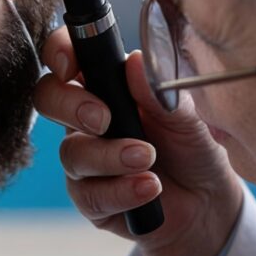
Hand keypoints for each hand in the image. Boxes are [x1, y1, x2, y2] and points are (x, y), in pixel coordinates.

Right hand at [33, 27, 243, 255]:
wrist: (208, 202)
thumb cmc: (192, 149)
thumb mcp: (186, 117)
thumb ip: (159, 91)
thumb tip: (135, 61)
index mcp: (108, 85)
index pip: (70, 56)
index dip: (58, 52)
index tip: (68, 66)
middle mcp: (86, 119)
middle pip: (48, 98)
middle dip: (70, 106)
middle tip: (104, 120)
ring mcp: (85, 160)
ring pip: (72, 153)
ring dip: (110, 156)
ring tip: (148, 160)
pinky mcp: (91, 199)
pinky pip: (89, 196)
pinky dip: (121, 191)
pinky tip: (149, 188)